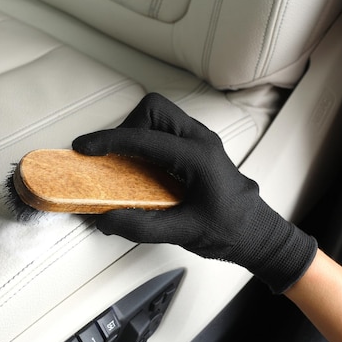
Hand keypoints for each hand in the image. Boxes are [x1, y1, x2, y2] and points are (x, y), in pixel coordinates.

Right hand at [72, 93, 316, 292]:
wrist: (256, 233)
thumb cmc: (229, 230)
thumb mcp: (183, 232)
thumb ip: (141, 226)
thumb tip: (106, 220)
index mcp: (198, 157)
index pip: (144, 137)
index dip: (109, 141)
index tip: (85, 148)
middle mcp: (201, 140)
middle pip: (153, 109)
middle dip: (126, 127)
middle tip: (112, 156)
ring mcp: (201, 140)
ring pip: (159, 114)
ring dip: (136, 131)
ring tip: (124, 161)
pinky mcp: (198, 147)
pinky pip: (166, 128)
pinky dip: (146, 139)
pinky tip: (142, 166)